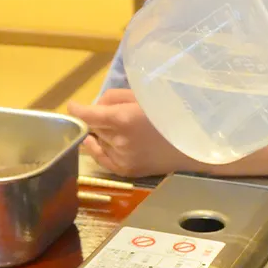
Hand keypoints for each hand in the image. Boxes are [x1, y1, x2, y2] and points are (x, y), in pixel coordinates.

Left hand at [70, 89, 194, 177]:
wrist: (194, 144)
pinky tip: (101, 142)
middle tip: (112, 114)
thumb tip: (95, 106)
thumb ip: (115, 98)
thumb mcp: (144, 97)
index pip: (88, 115)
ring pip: (97, 141)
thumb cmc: (174, 114)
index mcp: (124, 119)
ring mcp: (121, 158)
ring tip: (120, 129)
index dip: (77, 109)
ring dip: (102, 134)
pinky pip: (102, 158)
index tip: (73, 106)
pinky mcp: (125, 170)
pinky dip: (99, 149)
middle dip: (97, 119)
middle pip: (93, 127)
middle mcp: (119, 141)